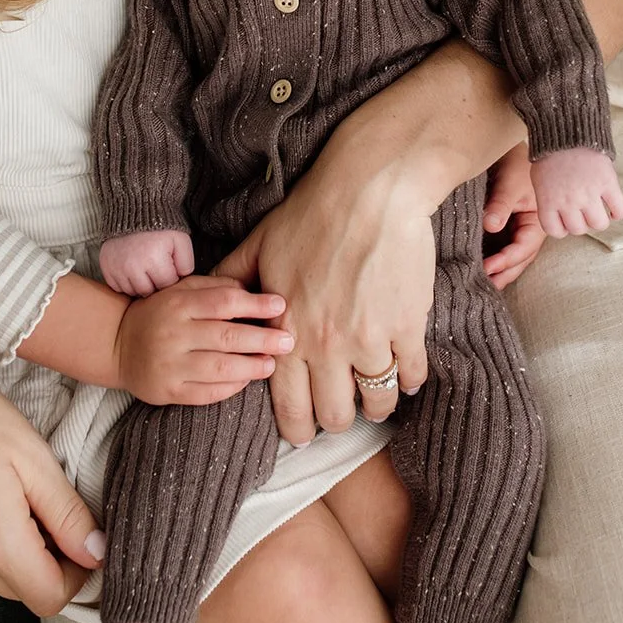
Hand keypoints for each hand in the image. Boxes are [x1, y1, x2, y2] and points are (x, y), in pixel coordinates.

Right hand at [0, 344, 102, 613]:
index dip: (76, 573)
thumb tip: (97, 553)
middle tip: (44, 503)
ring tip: (7, 495)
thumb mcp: (33, 457)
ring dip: (9, 551)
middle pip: (20, 589)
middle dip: (44, 558)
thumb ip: (68, 514)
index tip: (79, 536)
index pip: (50, 599)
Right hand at [100, 230, 194, 295]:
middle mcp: (132, 267)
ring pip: (132, 292)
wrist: (135, 208)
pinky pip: (118, 287)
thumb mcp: (181, 240)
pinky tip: (132, 268)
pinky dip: (126, 282)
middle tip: (156, 266)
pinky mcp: (106, 268)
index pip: (166, 285)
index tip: (168, 264)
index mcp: (153, 260)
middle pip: (148, 291)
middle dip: (155, 282)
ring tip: (145, 266)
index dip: (170, 276)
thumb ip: (186, 263)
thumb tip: (180, 280)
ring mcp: (117, 268)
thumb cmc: (161, 226)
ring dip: (140, 283)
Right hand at [113, 274, 294, 405]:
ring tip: (272, 364)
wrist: (117, 345)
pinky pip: (207, 393)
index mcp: (178, 304)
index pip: (223, 302)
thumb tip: (252, 291)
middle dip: (262, 339)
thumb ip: (215, 288)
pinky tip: (247, 379)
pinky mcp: (168, 392)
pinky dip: (231, 387)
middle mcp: (174, 334)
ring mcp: (170, 365)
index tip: (280, 305)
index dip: (255, 304)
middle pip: (226, 337)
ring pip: (219, 368)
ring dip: (251, 367)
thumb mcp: (182, 290)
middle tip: (288, 340)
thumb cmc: (161, 313)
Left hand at [217, 159, 435, 443]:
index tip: (303, 433)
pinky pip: (412, 373)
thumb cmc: (312, 213)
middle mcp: (327, 346)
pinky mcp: (408, 325)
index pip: (289, 407)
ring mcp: (371, 339)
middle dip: (336, 421)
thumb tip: (211, 294)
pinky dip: (410, 379)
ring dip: (375, 405)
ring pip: (376, 400)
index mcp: (289, 333)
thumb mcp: (260, 245)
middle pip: (335, 415)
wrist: (369, 189)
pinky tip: (405, 376)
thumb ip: (233, 279)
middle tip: (339, 414)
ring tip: (375, 400)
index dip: (297, 429)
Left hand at [482, 141, 545, 289]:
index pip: (522, 249)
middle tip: (486, 287)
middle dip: (505, 273)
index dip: (505, 261)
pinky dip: (497, 254)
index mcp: (538, 222)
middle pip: (520, 258)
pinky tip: (485, 263)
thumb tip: (490, 226)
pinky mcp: (510, 221)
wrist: (521, 146)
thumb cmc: (520, 163)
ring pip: (514, 253)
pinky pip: (505, 243)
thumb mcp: (511, 184)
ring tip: (484, 282)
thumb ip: (500, 205)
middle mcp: (531, 228)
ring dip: (501, 268)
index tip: (487, 268)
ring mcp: (521, 226)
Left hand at [532, 147, 622, 236]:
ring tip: (598, 208)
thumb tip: (561, 218)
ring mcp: (589, 193)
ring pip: (599, 224)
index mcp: (548, 201)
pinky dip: (618, 212)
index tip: (566, 219)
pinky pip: (619, 209)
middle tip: (582, 211)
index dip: (562, 227)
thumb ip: (549, 201)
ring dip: (599, 219)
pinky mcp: (608, 183)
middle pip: (579, 230)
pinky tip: (613, 207)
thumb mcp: (540, 180)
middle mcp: (568, 201)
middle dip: (581, 222)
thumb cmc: (550, 154)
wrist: (566, 129)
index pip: (555, 231)